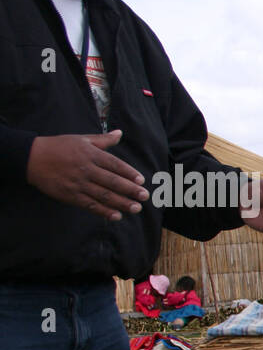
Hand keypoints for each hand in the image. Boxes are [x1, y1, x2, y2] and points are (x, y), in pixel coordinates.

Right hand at [26, 131, 148, 220]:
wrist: (31, 157)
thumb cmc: (59, 146)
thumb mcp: (81, 139)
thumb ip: (103, 139)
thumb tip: (120, 133)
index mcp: (90, 154)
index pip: (115, 164)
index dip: (129, 173)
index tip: (141, 180)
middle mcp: (86, 169)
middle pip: (112, 181)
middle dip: (130, 190)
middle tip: (144, 196)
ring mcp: (78, 183)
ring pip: (104, 195)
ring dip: (122, 203)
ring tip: (136, 208)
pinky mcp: (70, 195)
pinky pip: (90, 205)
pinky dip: (104, 211)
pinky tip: (117, 216)